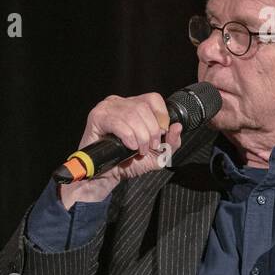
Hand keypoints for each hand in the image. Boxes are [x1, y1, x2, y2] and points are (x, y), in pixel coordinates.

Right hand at [60, 93, 182, 207]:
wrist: (105, 176)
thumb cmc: (127, 162)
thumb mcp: (156, 154)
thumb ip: (171, 142)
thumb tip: (177, 126)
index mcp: (133, 105)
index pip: (153, 98)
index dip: (161, 117)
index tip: (160, 136)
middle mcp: (119, 102)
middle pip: (143, 107)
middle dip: (152, 131)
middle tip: (149, 147)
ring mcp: (107, 107)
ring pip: (132, 114)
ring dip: (140, 136)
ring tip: (138, 150)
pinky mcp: (97, 117)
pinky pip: (117, 122)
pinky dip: (128, 136)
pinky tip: (129, 146)